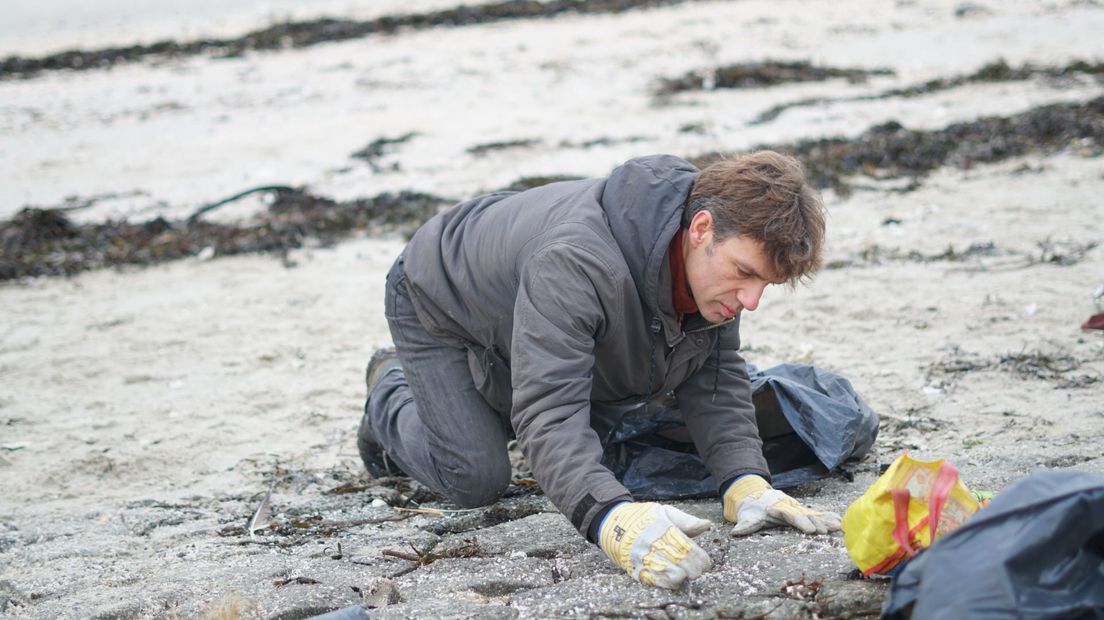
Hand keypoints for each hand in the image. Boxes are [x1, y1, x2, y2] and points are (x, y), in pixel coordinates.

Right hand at [598, 502, 712, 588]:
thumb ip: (686, 520)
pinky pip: (656, 581)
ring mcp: (643, 557)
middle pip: (683, 564)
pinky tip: (673, 580)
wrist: (611, 523)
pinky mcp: (635, 569)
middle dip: (694, 570)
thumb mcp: (663, 511)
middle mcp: (653, 543)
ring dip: (682, 577)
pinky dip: (668, 583)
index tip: (704, 562)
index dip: (702, 559)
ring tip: (684, 574)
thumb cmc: (642, 517)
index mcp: (663, 528)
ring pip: (672, 575)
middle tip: (696, 570)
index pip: (689, 549)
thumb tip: (707, 525)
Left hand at [723, 475, 840, 535]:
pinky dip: (827, 516)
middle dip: (816, 523)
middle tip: (827, 532)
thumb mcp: (747, 515)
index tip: (810, 530)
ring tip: (838, 527)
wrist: (755, 494)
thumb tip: (735, 533)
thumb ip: (745, 525)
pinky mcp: (802, 511)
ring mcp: (797, 508)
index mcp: (777, 508)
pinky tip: (839, 522)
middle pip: (805, 515)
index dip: (801, 522)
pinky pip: (816, 513)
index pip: (790, 515)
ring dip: (825, 520)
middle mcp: (790, 507)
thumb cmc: (752, 508)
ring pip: (813, 513)